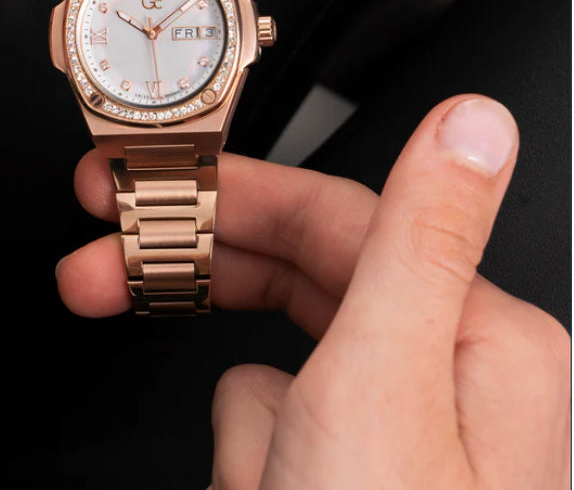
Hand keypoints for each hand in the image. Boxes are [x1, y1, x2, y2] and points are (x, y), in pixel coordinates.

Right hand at [57, 95, 570, 488]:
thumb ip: (424, 233)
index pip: (332, 212)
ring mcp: (391, 430)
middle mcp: (442, 371)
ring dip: (238, 429)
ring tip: (254, 486)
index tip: (137, 179)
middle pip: (296, 278)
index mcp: (471, 329)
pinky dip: (245, 466)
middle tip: (96, 257)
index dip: (225, 190)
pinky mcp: (346, 475)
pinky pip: (265, 434)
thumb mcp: (391, 380)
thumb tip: (477, 120)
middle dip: (191, 269)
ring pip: (270, 372)